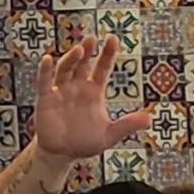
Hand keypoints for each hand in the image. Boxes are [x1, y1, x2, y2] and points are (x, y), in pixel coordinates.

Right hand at [30, 34, 152, 163]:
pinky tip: (47, 59)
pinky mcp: (45, 99)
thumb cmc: (85, 142)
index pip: (103, 68)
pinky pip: (44, 82)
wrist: (62, 155)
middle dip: (87, 50)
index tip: (114, 39)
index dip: (108, 54)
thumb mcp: (109, 135)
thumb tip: (150, 119)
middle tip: (92, 39)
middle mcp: (77, 86)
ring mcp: (60, 90)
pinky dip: (45, 71)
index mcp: (94, 91)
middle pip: (82, 63)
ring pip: (65, 69)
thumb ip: (127, 125)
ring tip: (80, 50)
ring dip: (71, 59)